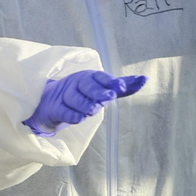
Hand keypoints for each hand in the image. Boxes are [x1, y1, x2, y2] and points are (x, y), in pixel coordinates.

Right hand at [23, 69, 146, 136]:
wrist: (51, 102)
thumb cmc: (82, 94)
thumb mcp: (102, 88)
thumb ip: (123, 85)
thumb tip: (144, 79)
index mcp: (89, 76)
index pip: (99, 76)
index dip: (109, 81)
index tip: (120, 86)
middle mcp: (76, 83)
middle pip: (87, 86)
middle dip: (98, 91)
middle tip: (109, 97)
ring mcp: (64, 95)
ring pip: (75, 99)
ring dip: (85, 104)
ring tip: (94, 109)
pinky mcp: (55, 108)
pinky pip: (64, 111)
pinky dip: (71, 114)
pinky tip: (79, 118)